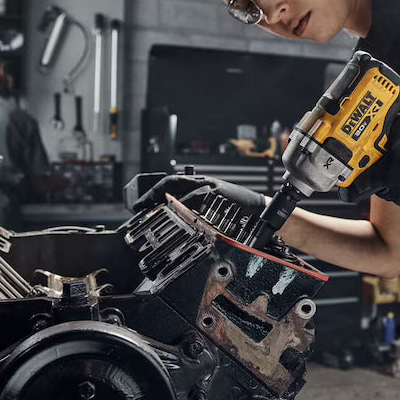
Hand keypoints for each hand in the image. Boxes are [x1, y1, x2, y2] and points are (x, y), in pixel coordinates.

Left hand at [127, 172, 265, 215]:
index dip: (152, 192)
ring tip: (154, 214)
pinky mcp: (219, 198)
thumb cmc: (236, 209)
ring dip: (166, 203)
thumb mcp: (212, 204)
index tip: (138, 204)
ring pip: (182, 192)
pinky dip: (185, 209)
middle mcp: (204, 183)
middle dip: (153, 195)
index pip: (170, 182)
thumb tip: (171, 214)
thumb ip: (194, 206)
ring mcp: (212, 189)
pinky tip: (176, 217)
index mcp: (201, 183)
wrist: (260, 209)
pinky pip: (197, 202)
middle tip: (140, 207)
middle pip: (172, 183)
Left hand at [338, 112, 399, 213]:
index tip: (343, 190)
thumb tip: (373, 129)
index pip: (357, 189)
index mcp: (387, 175)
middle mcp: (397, 192)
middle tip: (389, 167)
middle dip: (380, 179)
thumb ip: (384, 132)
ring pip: (397, 194)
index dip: (348, 190)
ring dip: (398, 184)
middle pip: (379, 189)